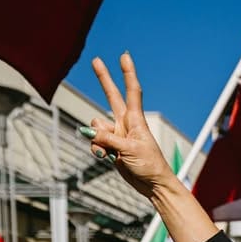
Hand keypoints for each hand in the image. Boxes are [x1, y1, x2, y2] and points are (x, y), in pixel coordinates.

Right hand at [86, 54, 174, 198]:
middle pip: (112, 96)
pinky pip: (95, 143)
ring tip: (110, 154)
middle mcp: (125, 123)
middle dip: (104, 79)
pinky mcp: (111, 147)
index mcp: (135, 120)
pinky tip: (106, 159)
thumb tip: (87, 132)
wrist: (152, 184)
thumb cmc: (149, 165)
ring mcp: (117, 134)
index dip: (127, 74)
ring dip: (97, 140)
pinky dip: (96, 150)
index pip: (131, 91)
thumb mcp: (129, 151)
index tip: (124, 56)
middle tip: (96, 60)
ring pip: (96, 128)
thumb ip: (107, 140)